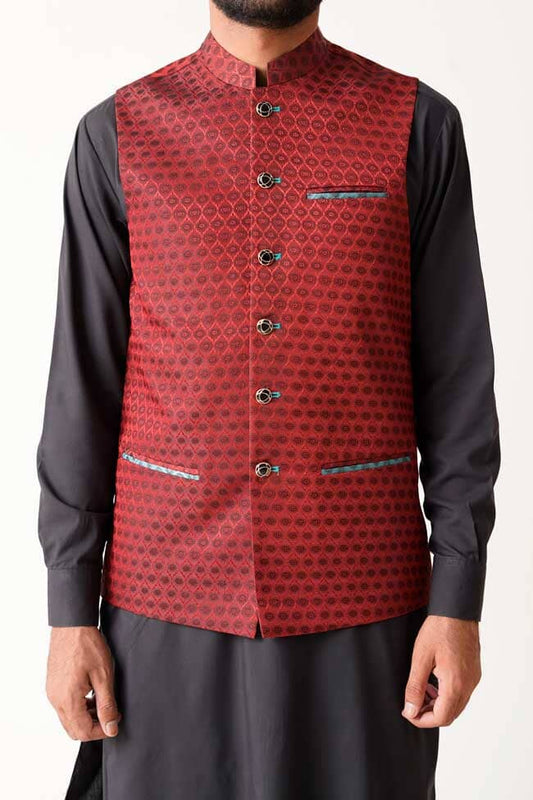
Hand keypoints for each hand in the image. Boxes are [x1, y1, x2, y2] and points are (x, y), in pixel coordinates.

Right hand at [46, 626, 120, 740]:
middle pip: (73, 729)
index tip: (116, 720)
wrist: (72, 623)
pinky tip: (91, 692)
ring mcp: (51, 691)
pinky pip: (63, 706)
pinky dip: (78, 706)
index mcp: (67, 699)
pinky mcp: (52, 684)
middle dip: (94, 726)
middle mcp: (55, 699)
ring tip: (103, 701)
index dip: (102, 731)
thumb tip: (111, 728)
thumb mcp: (103, 675)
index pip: (83, 732)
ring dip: (86, 717)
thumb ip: (107, 705)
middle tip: (111, 713)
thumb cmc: (87, 645)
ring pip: (68, 718)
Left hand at [402, 615, 480, 727]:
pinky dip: (447, 695)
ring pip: (457, 705)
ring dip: (438, 705)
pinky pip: (462, 693)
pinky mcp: (474, 672)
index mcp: (455, 684)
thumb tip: (410, 710)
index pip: (441, 717)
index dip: (422, 720)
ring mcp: (473, 679)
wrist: (457, 610)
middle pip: (450, 715)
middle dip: (429, 714)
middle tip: (412, 704)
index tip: (408, 712)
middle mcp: (468, 685)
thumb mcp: (420, 658)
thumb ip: (415, 687)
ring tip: (421, 690)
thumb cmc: (439, 630)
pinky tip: (433, 681)